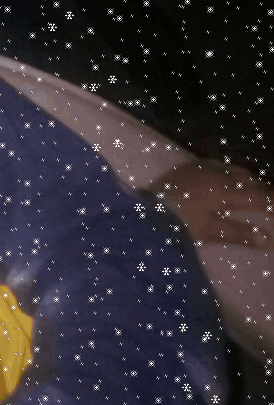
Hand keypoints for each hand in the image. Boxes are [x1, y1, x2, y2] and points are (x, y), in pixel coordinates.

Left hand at [150, 160, 273, 247]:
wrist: (145, 211)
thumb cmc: (179, 224)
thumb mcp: (211, 232)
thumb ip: (241, 234)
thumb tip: (268, 239)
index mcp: (226, 191)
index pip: (260, 196)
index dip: (272, 203)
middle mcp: (217, 175)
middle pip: (250, 180)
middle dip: (263, 191)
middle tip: (269, 204)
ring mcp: (202, 168)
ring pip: (235, 170)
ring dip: (248, 181)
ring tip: (254, 193)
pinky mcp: (189, 168)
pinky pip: (218, 165)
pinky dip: (230, 174)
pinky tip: (228, 182)